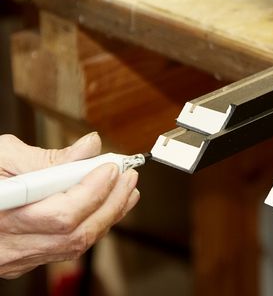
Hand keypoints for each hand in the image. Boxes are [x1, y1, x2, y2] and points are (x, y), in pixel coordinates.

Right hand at [0, 133, 139, 278]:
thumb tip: (90, 146)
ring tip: (126, 189)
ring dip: (109, 214)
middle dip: (110, 202)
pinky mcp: (27, 257)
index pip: (61, 214)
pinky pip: (69, 246)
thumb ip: (48, 156)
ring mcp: (19, 256)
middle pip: (76, 234)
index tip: (112, 168)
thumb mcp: (3, 155)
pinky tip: (109, 204)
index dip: (93, 191)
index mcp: (3, 214)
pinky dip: (96, 223)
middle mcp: (10, 245)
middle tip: (128, 176)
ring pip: (76, 244)